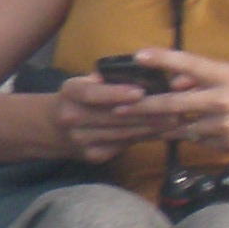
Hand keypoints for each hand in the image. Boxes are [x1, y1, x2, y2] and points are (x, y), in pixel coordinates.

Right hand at [48, 67, 182, 164]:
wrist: (52, 129)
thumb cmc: (77, 98)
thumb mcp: (84, 82)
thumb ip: (107, 79)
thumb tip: (143, 70)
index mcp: (70, 94)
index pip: (93, 94)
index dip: (116, 94)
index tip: (140, 92)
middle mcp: (73, 118)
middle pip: (113, 117)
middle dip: (147, 113)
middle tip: (175, 108)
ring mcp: (82, 141)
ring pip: (123, 134)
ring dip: (151, 128)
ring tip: (176, 121)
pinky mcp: (94, 156)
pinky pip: (124, 146)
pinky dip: (145, 138)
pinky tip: (163, 133)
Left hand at [132, 48, 228, 174]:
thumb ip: (204, 76)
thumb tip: (174, 82)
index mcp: (224, 76)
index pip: (188, 63)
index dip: (161, 59)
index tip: (138, 56)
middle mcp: (221, 101)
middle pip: (173, 105)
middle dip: (143, 107)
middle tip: (119, 107)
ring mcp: (223, 125)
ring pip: (183, 127)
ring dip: (168, 125)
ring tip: (147, 122)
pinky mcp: (226, 144)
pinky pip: (200, 140)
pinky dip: (194, 134)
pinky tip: (197, 129)